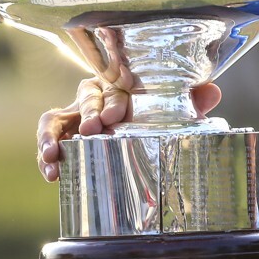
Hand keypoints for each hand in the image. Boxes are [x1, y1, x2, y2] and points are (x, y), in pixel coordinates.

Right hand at [35, 80, 221, 181]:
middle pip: (85, 98)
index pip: (112, 86)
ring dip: (51, 135)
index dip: (113, 101)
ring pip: (56, 118)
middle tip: (94, 129)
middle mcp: (95, 98)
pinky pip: (50, 139)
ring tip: (54, 155)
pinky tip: (51, 172)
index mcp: (119, 86)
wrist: (136, 134)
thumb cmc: (153, 116)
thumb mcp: (171, 111)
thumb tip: (213, 92)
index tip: (117, 117)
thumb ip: (190, 101)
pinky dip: (45, 154)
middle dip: (88, 112)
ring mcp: (75, 117)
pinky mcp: (63, 137)